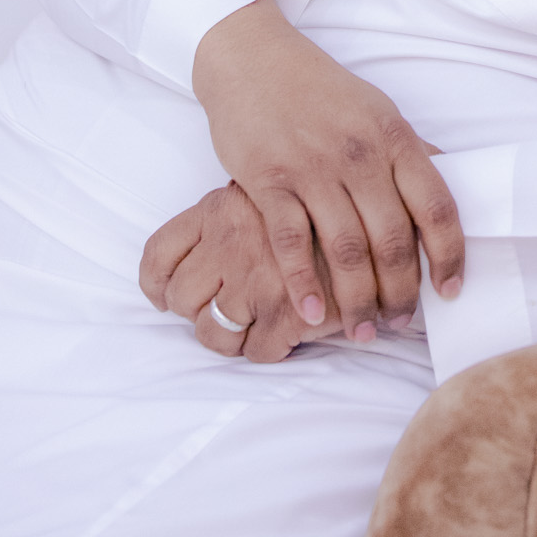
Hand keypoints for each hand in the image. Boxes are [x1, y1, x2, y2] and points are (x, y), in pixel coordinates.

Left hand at [139, 182, 341, 362]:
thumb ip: (234, 212)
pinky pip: (254, 352)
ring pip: (212, 333)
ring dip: (230, 337)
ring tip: (256, 324)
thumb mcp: (270, 185)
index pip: (159, 254)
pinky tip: (285, 332)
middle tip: (224, 310)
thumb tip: (199, 247)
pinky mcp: (286, 316)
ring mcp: (256, 282)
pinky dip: (266, 348)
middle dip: (197, 312)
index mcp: (220, 209)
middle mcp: (229, 244)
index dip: (156, 284)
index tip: (165, 297)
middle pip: (181, 299)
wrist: (379, 218)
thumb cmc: (324, 201)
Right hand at [191, 0, 464, 341]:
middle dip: (399, 293)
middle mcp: (358, 154)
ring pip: (344, 250)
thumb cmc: (318, 88)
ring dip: (356, 300)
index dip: (449, 255)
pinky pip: (291, 242)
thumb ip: (408, 153)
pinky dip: (303, 283)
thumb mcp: (376, 110)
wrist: (251, 58)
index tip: (450, 290)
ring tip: (361, 330)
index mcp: (393, 137)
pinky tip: (312, 313)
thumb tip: (450, 186)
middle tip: (397, 323)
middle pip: (391, 240)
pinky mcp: (266, 179)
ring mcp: (311, 167)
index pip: (436, 207)